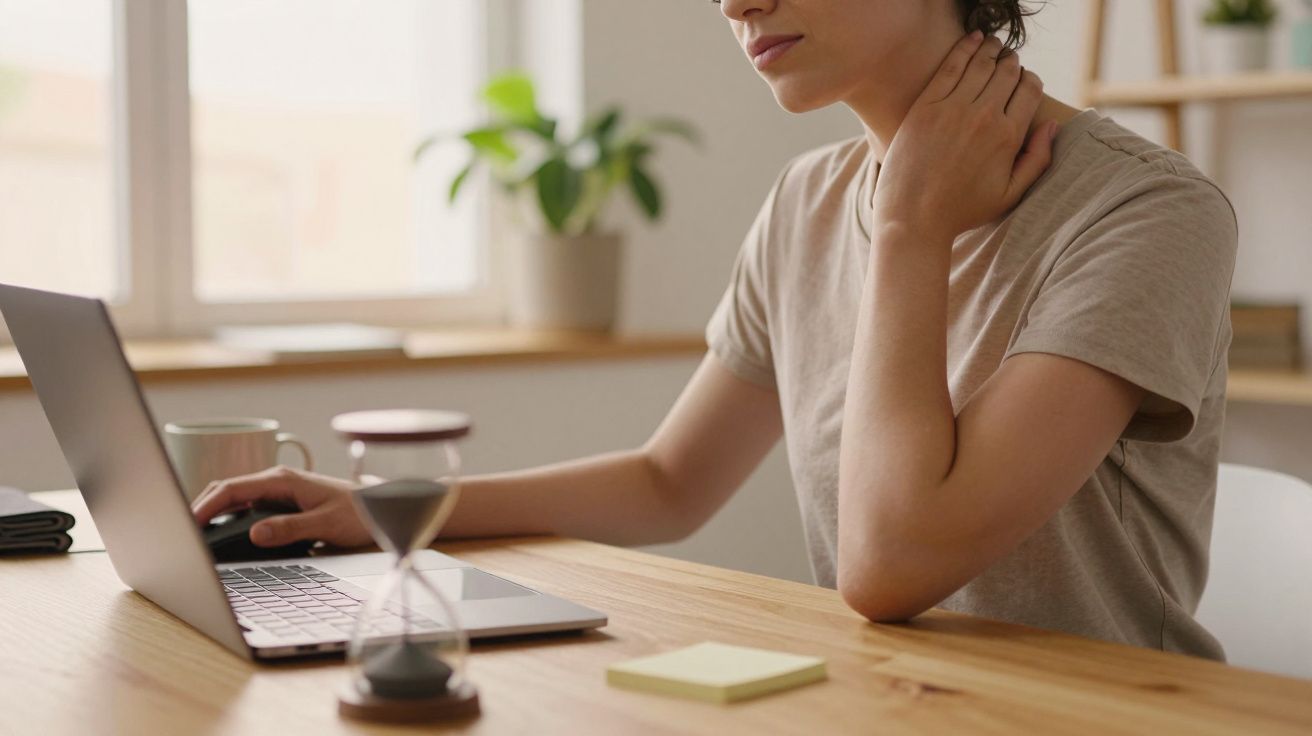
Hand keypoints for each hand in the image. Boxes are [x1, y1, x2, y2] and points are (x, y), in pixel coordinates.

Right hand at [190, 466, 373, 548]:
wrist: (380, 507)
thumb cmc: (357, 512)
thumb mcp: (326, 523)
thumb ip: (292, 529)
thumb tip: (256, 533)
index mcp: (283, 481)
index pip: (232, 488)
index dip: (205, 505)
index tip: (187, 522)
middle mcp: (276, 482)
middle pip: (226, 491)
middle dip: (201, 508)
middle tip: (180, 532)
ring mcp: (277, 492)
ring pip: (234, 499)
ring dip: (213, 513)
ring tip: (194, 534)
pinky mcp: (280, 503)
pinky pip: (246, 507)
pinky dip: (228, 517)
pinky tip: (221, 534)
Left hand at [872, 32, 1056, 243]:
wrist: (912, 218)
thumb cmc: (961, 211)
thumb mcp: (1009, 194)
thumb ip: (1037, 160)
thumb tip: (1051, 126)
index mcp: (1008, 137)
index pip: (1030, 90)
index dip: (1030, 81)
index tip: (1024, 82)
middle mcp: (984, 117)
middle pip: (1007, 73)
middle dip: (1012, 63)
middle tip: (1008, 61)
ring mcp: (953, 109)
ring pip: (981, 64)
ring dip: (991, 49)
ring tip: (993, 45)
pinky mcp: (925, 107)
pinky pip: (950, 66)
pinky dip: (965, 48)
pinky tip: (972, 39)